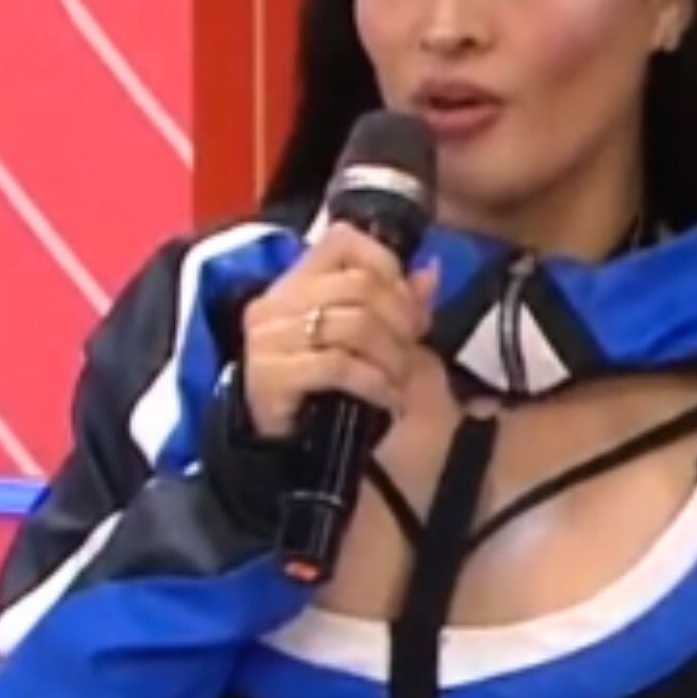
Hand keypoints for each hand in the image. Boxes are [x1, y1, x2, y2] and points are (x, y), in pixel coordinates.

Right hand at [239, 222, 439, 438]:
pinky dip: (374, 381)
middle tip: (412, 347)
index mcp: (297, 281)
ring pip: (352, 324)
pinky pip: (337, 365)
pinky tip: (388, 397)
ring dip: (391, 354)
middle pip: (357, 284)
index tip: (407, 304)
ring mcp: (266, 338)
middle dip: (400, 317)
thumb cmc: (343, 389)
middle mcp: (275, 301)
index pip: (342, 240)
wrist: (305, 458)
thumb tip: (430, 269)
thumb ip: (403, 300)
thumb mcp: (381, 337)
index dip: (385, 263)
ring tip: (401, 378)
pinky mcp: (269, 376)